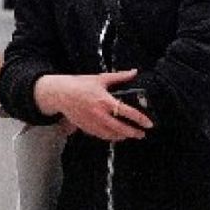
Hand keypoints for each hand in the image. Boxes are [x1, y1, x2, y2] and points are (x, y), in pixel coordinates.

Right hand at [34, 70, 153, 142]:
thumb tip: (134, 72)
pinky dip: (110, 137)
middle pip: (120, 128)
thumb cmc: (80, 84)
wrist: (60, 94)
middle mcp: (99, 114)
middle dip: (133, 133)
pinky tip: (116, 136)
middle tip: (142, 134)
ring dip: (122, 136)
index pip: (127, 112)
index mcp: (105, 101)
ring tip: (130, 135)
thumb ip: (119, 77)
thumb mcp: (101, 78)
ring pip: (111, 135)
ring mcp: (92, 123)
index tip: (148, 124)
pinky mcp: (86, 128)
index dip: (139, 119)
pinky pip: (101, 136)